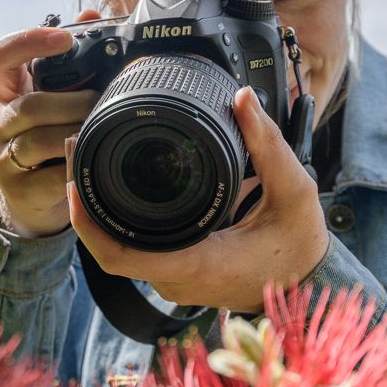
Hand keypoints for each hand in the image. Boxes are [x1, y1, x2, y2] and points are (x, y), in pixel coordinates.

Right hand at [0, 27, 99, 237]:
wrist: (35, 202)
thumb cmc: (51, 145)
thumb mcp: (57, 102)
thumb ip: (73, 62)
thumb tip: (92, 14)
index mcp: (8, 93)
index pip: (1, 56)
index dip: (29, 42)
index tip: (64, 39)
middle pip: (30, 105)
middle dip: (73, 103)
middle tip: (102, 104)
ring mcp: (2, 157)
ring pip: (37, 139)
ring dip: (75, 134)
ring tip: (99, 132)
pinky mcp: (16, 189)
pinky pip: (48, 176)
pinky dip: (74, 168)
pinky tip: (90, 164)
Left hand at [68, 86, 329, 311]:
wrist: (313, 287)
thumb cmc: (302, 246)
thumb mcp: (293, 192)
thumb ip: (268, 145)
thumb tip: (243, 99)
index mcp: (194, 264)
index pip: (118, 257)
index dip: (86, 224)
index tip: (73, 183)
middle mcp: (175, 278)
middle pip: (107, 247)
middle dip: (83, 202)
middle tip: (77, 147)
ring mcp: (173, 280)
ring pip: (118, 249)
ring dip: (96, 209)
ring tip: (86, 156)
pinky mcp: (176, 273)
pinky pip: (133, 249)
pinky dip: (116, 218)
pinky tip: (110, 181)